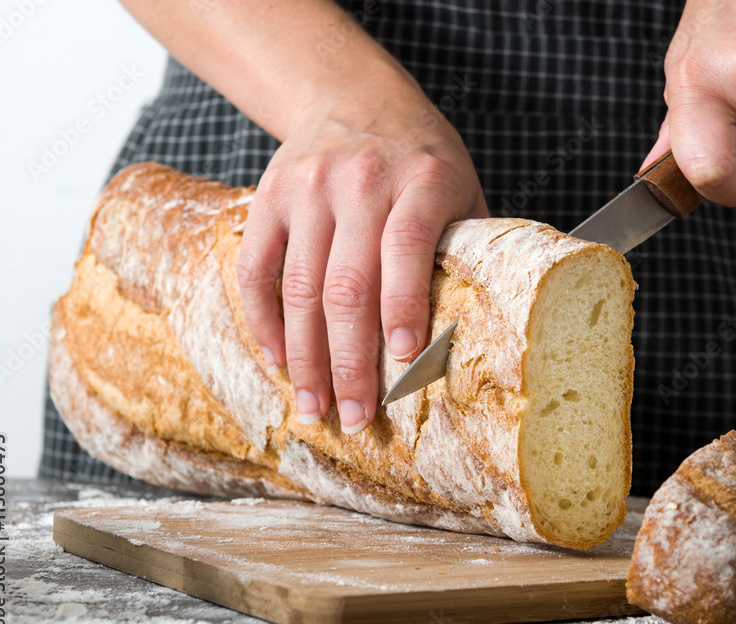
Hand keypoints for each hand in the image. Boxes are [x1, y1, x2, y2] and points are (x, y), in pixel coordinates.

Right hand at [237, 73, 486, 433]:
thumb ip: (465, 245)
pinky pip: (258, 269)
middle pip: (348, 283)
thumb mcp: (459, 184)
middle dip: (350, 360)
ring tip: (313, 405)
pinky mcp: (270, 198)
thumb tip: (478, 329)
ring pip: (300, 286)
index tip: (403, 362)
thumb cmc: (419, 154)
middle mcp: (360, 182)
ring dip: (305, 356)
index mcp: (421, 179)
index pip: (408, 247)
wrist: (352, 94)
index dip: (404, 307)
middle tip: (355, 417)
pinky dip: (265, 319)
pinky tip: (279, 358)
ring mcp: (308, 190)